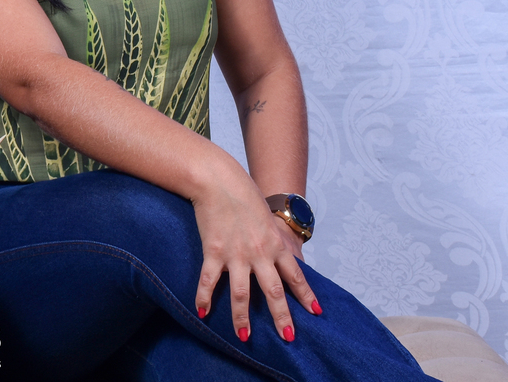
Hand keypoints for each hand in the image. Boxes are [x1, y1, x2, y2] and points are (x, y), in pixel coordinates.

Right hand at [192, 171, 318, 342]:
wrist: (219, 180)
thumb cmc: (243, 194)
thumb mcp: (266, 217)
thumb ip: (273, 238)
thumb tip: (282, 254)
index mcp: (275, 244)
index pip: (295, 276)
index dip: (306, 295)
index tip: (316, 312)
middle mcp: (259, 253)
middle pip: (273, 292)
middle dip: (282, 317)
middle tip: (288, 338)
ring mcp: (236, 254)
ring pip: (241, 293)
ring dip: (242, 318)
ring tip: (244, 337)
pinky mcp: (214, 251)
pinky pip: (209, 281)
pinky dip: (204, 297)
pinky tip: (202, 311)